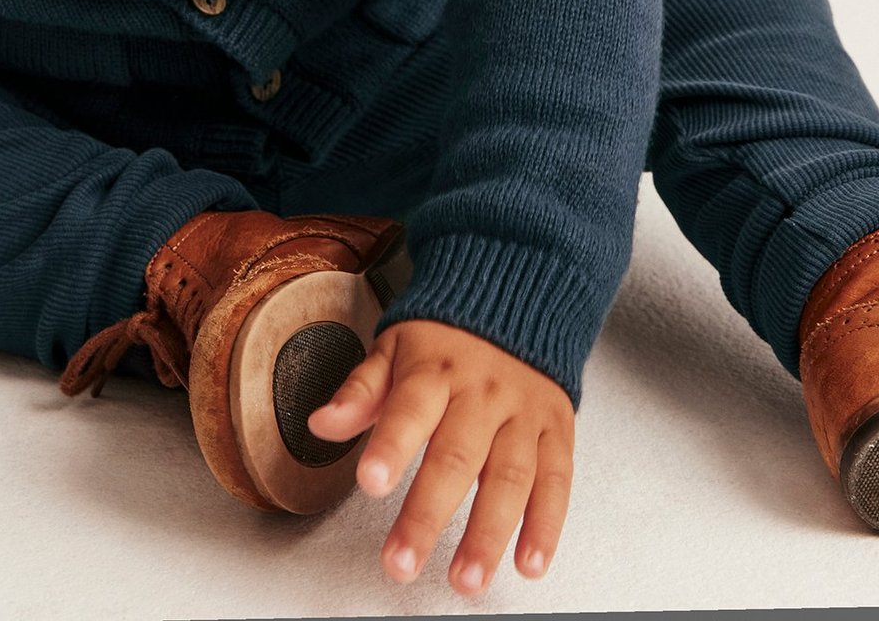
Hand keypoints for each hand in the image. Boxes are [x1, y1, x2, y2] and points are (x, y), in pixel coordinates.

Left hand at [306, 317, 574, 599]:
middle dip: (428, 514)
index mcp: (436, 368)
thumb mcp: (394, 348)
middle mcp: (482, 390)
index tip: (371, 482)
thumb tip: (322, 423)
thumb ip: (360, 390)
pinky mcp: (555, 428)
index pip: (410, 407)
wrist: (516, 299)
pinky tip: (528, 562)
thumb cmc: (446, 337)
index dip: (391, 445)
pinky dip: (546, 525)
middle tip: (403, 562)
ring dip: (489, 533)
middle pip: (457, 455)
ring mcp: (523, 411)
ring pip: (510, 475)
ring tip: (465, 579)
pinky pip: (556, 479)